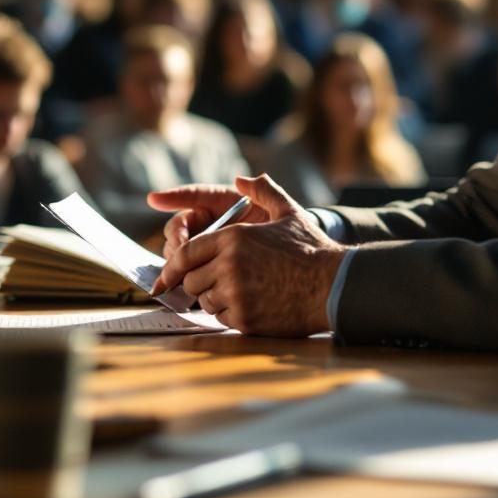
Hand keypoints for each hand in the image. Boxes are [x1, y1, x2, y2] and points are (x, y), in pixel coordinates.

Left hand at [151, 174, 343, 336]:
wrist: (334, 285)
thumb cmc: (312, 249)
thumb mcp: (288, 211)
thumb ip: (262, 191)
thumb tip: (241, 179)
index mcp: (233, 238)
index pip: (185, 254)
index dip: (171, 267)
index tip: (164, 278)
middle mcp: (229, 266)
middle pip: (191, 280)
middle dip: (199, 282)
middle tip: (218, 281)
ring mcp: (236, 294)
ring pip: (204, 301)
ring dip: (215, 298)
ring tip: (240, 291)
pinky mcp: (246, 319)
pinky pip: (222, 319)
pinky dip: (230, 314)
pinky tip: (251, 304)